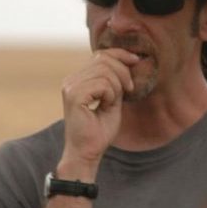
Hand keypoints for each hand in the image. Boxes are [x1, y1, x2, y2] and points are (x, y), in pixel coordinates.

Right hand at [59, 48, 138, 167]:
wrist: (88, 152)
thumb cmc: (100, 130)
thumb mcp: (112, 99)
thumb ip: (115, 80)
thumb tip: (128, 59)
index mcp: (77, 79)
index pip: (100, 55)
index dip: (120, 54)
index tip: (136, 61)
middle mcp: (71, 80)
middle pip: (104, 59)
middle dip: (123, 72)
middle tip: (128, 90)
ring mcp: (70, 87)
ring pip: (105, 71)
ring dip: (117, 86)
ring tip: (112, 102)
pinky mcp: (74, 96)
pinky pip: (102, 84)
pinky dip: (110, 95)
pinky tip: (105, 106)